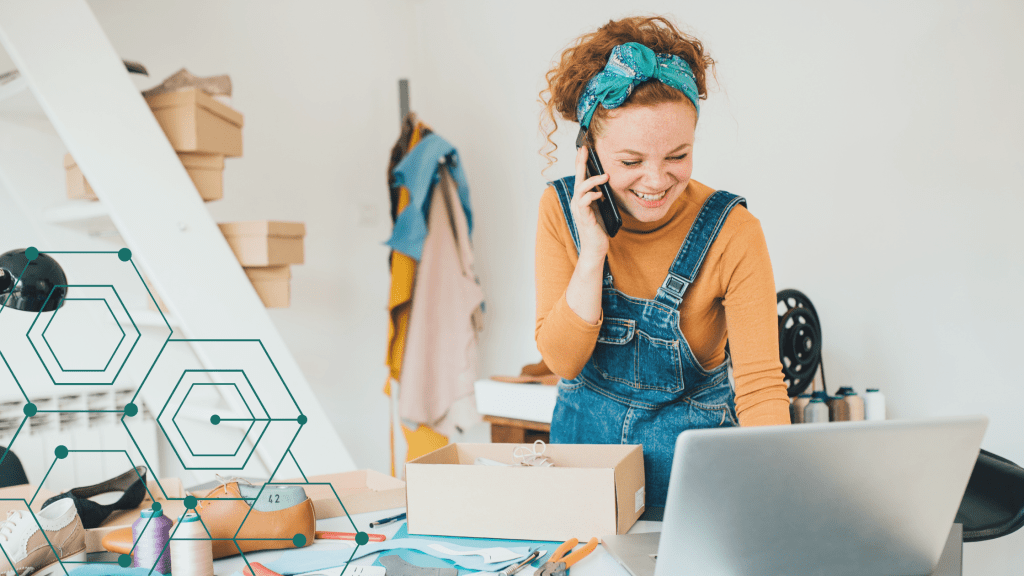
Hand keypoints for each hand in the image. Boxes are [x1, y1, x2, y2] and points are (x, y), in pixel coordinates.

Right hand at [571, 145, 609, 261]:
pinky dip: (591, 196)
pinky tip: (599, 194)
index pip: (580, 177)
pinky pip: (584, 202)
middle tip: (585, 149)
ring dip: (592, 181)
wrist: (595, 248)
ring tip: (605, 176)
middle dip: (581, 163)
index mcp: (580, 199)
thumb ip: (600, 195)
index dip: (581, 163)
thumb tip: (606, 182)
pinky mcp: (584, 218)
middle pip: (578, 178)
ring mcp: (579, 210)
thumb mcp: (600, 208)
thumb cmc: (598, 229)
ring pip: (581, 189)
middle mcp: (577, 202)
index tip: (584, 149)